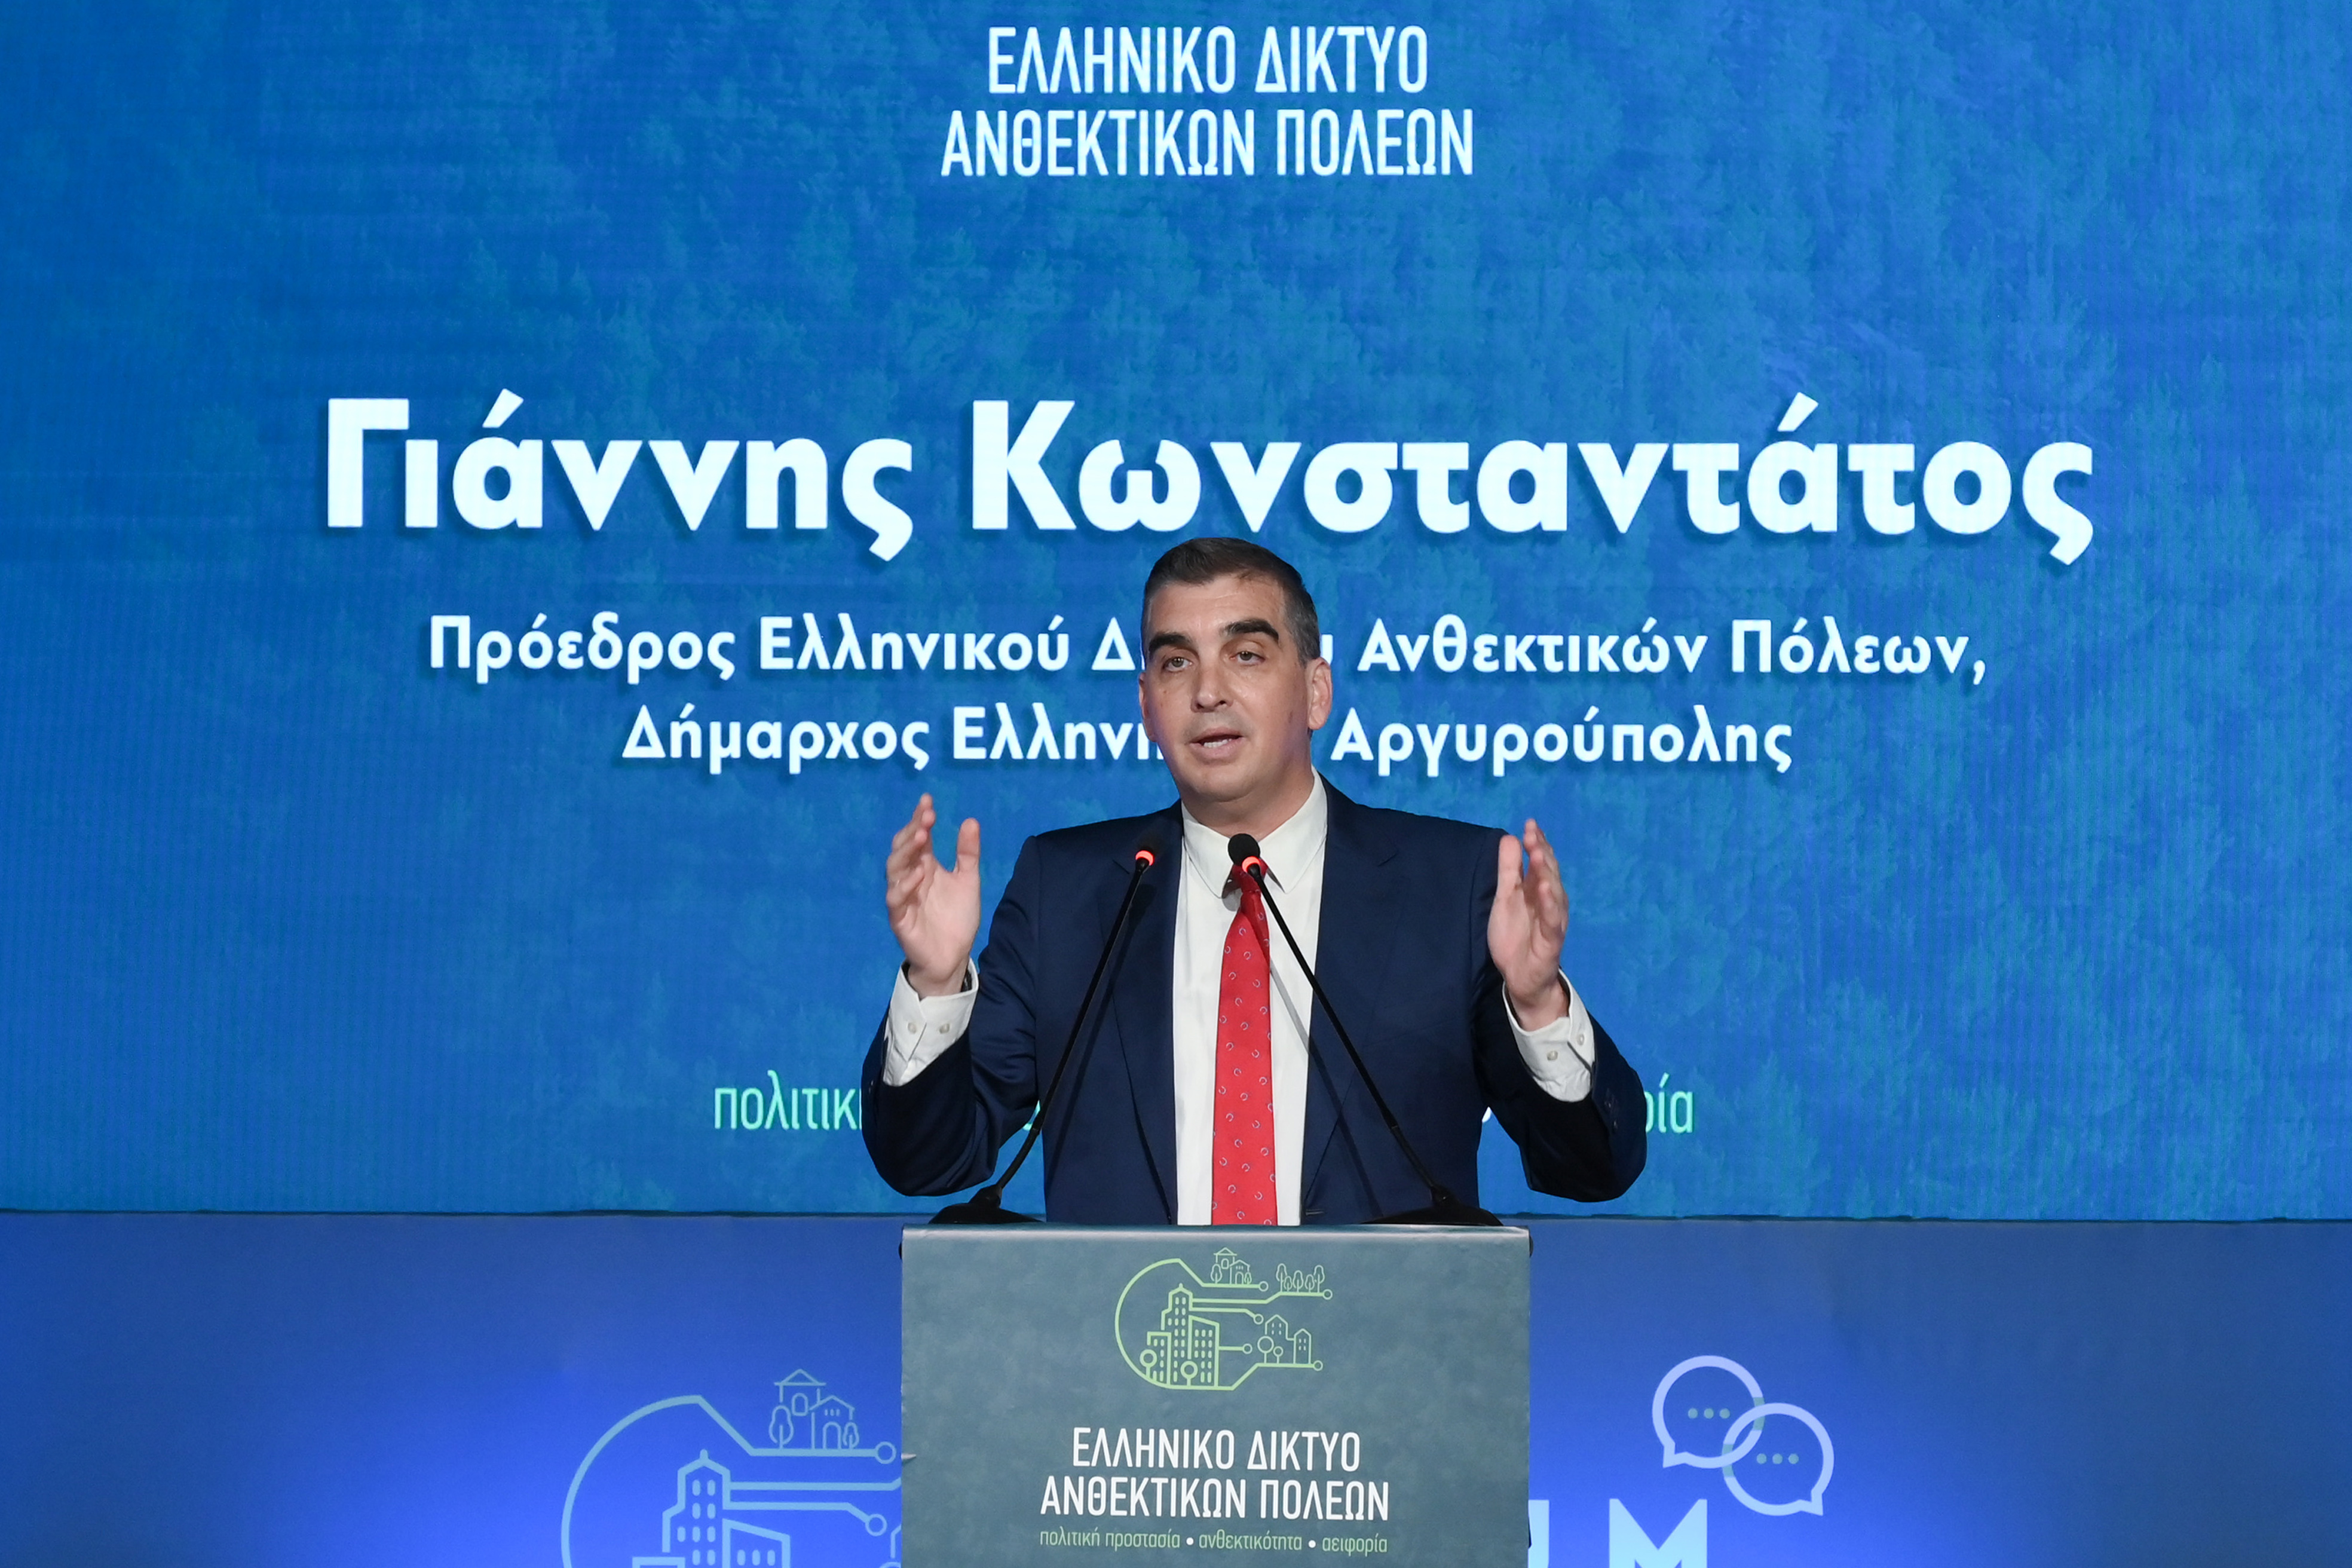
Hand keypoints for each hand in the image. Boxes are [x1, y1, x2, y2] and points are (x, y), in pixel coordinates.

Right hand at [885, 794, 980, 996]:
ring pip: (894, 870)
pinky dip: (905, 885)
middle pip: (903, 849)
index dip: (920, 818)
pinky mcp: (900, 918)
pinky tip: (919, 874)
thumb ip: (967, 853)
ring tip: (921, 837)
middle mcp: (910, 878)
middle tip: (926, 817)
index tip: (928, 800)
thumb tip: (970, 820)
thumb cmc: (957, 917)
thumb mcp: (968, 881)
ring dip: (906, 852)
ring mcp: (903, 897)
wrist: (953, 956)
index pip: (917, 836)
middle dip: (913, 831)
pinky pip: (896, 899)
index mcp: (925, 866)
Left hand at [1489, 818, 1569, 1028]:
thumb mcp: (1506, 899)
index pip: (1541, 861)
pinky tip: (1544, 889)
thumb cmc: (1515, 936)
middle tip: (1533, 833)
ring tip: (1539, 853)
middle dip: (1542, 852)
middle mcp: (1550, 902)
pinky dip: (1549, 904)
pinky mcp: (1552, 940)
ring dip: (1547, 872)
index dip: (1536, 843)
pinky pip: (1553, 920)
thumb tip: (1510, 837)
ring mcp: (1553, 920)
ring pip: (1553, 892)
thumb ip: (1509, 871)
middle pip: (1549, 872)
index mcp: (1539, 890)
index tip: (1530, 823)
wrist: (1521, 977)